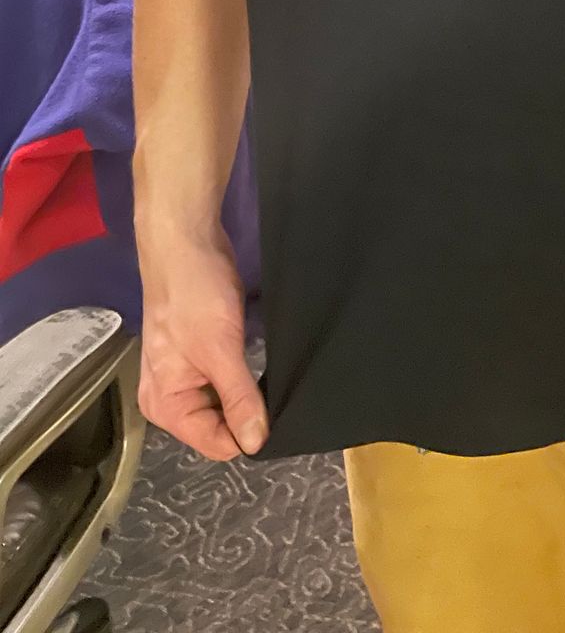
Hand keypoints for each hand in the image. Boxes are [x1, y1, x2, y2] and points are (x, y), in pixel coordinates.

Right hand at [136, 222, 267, 460]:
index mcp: (165, 405)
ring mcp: (184, 375)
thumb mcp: (219, 350)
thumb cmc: (195, 295)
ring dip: (246, 393)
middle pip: (218, 426)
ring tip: (272, 377)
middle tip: (277, 391)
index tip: (276, 415)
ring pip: (224, 402)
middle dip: (246, 413)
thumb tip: (256, 443)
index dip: (247, 432)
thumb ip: (238, 399)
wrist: (186, 243)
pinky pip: (225, 380)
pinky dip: (242, 376)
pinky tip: (259, 362)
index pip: (215, 443)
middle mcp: (170, 397)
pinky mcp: (200, 354)